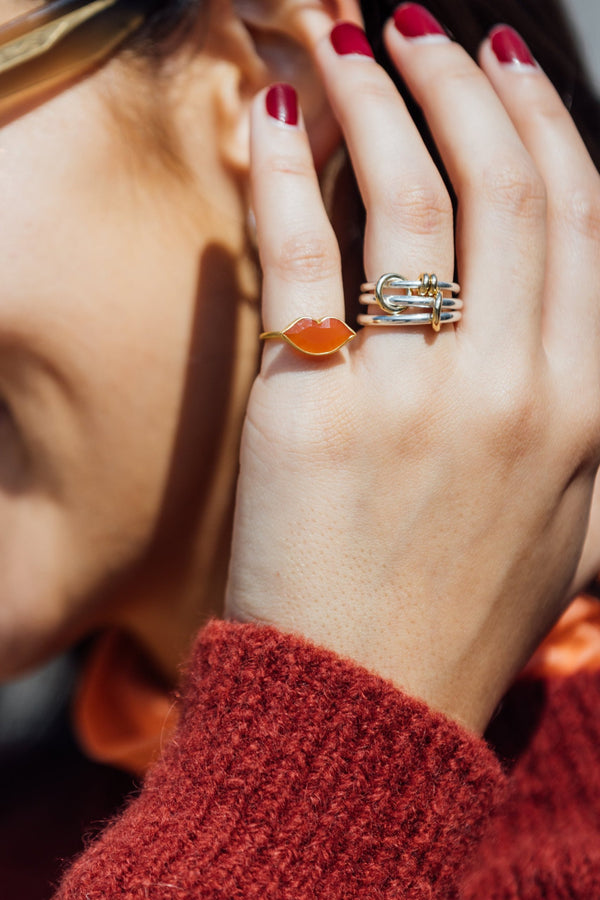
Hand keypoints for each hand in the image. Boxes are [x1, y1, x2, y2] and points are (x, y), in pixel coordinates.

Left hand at [225, 14, 599, 733]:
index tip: (504, 62)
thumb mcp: (566, 529)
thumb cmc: (456, 619)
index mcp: (584, 408)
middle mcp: (514, 389)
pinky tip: (272, 114)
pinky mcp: (309, 412)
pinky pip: (301, 259)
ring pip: (409, 199)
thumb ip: (583, 429)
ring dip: (379, 96)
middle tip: (419, 23)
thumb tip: (577, 350)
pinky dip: (282, 173)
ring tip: (344, 34)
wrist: (367, 710)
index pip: (580, 220)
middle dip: (461, 79)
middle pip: (504, 184)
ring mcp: (413, 398)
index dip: (542, 121)